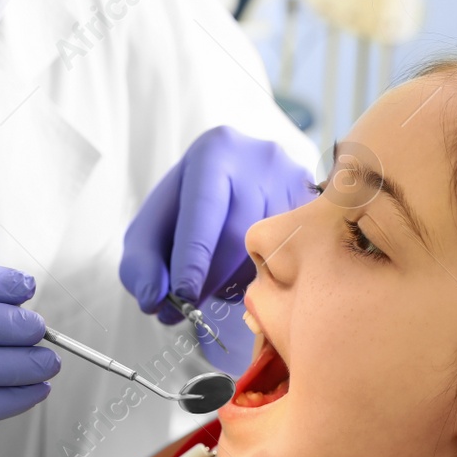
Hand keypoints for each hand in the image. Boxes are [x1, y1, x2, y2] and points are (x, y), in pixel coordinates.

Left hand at [120, 126, 314, 323]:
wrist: (236, 184)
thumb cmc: (186, 212)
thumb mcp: (151, 231)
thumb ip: (140, 265)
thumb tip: (154, 298)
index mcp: (214, 152)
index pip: (204, 213)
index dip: (193, 260)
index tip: (183, 295)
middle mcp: (260, 158)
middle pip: (239, 235)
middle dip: (212, 278)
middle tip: (191, 303)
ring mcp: (296, 179)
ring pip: (270, 250)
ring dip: (239, 280)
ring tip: (219, 281)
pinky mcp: (317, 204)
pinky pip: (295, 254)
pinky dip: (267, 275)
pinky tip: (248, 270)